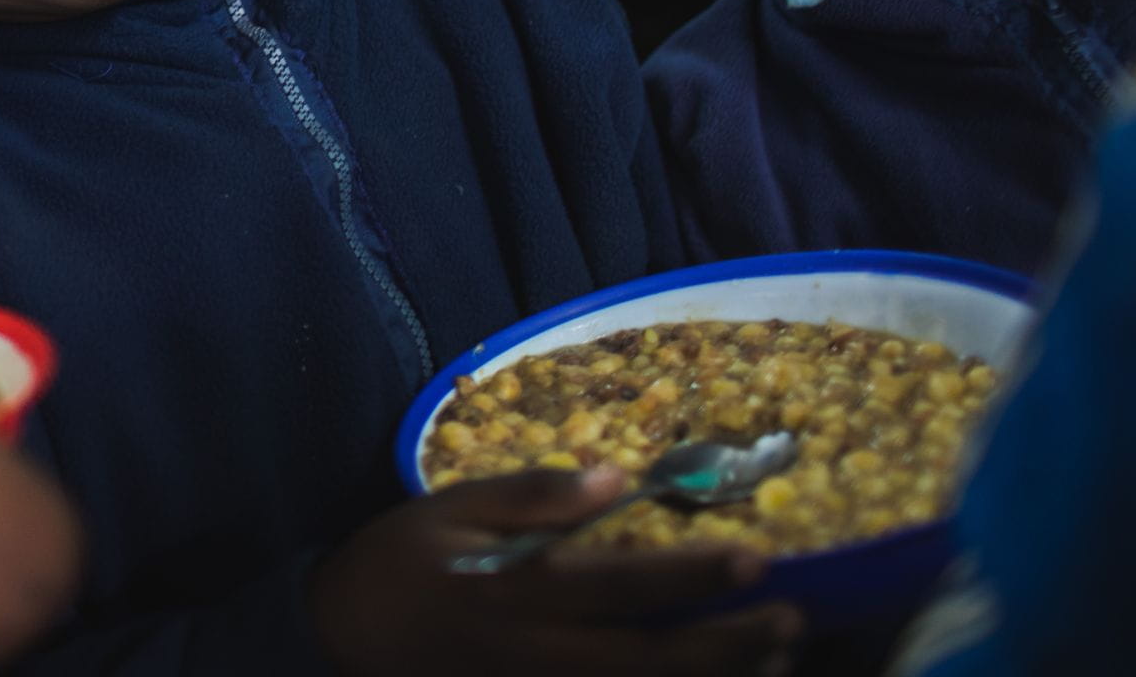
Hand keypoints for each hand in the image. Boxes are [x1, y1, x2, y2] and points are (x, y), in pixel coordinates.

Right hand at [310, 468, 801, 676]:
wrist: (341, 638)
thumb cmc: (400, 561)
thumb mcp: (450, 506)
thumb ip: (531, 495)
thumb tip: (612, 477)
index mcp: (523, 589)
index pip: (627, 584)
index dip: (696, 575)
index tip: (759, 559)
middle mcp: (543, 652)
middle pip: (654, 660)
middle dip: (731, 644)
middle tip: (793, 620)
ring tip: (774, 659)